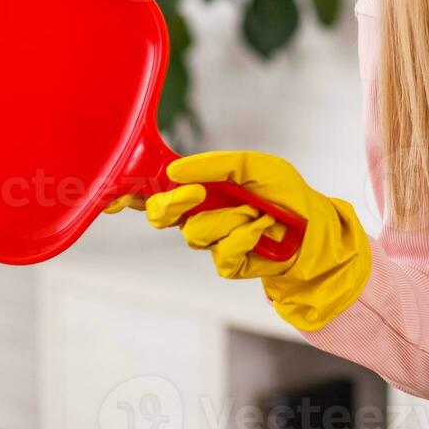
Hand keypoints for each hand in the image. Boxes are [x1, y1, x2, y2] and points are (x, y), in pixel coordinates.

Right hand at [110, 150, 371, 331]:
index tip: (112, 195)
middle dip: (173, 204)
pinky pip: (222, 255)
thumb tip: (175, 171)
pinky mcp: (229, 264)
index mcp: (202, 189)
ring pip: (196, 233)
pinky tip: (262, 232)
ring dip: (230, 219)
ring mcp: (213, 241)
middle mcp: (201, 214)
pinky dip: (244, 239)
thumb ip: (214, 165)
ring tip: (257, 213)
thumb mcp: (253, 166)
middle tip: (194, 194)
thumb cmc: (286, 193)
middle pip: (160, 215)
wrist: (316, 228)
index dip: (130, 194)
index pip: (156, 190)